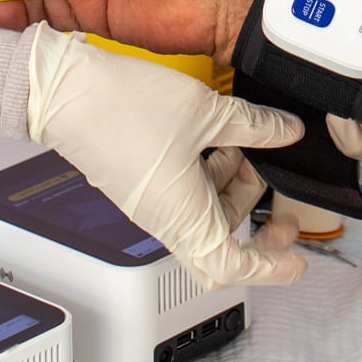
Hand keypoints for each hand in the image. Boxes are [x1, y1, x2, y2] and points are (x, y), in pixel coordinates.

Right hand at [22, 25, 307, 286]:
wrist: (64, 92)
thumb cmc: (120, 108)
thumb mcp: (207, 112)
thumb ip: (256, 125)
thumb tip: (287, 131)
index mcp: (184, 218)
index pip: (234, 268)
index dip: (272, 269)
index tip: (297, 257)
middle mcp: (167, 219)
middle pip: (223, 247)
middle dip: (256, 227)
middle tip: (279, 205)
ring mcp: (153, 202)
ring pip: (207, 216)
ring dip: (234, 188)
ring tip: (247, 146)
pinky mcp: (144, 182)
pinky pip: (188, 193)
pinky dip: (211, 174)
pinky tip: (220, 139)